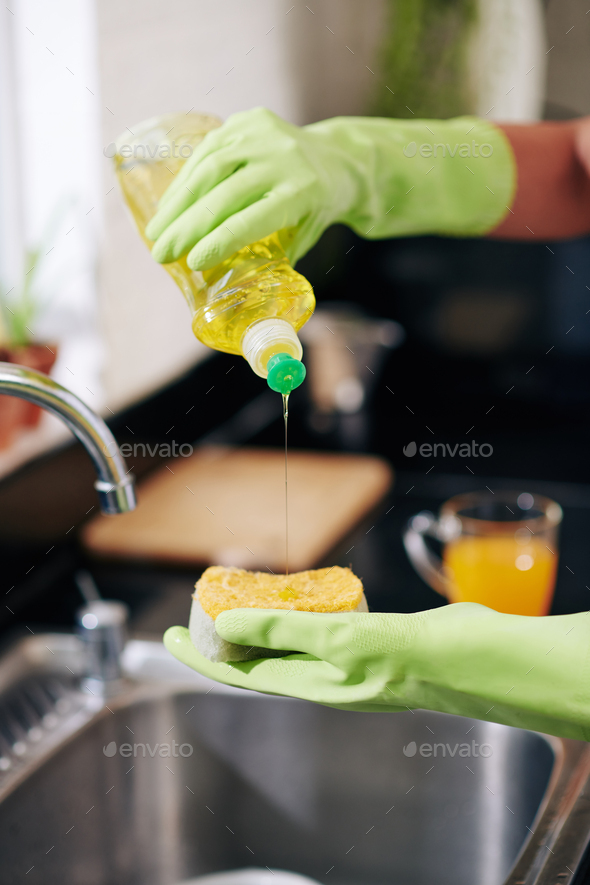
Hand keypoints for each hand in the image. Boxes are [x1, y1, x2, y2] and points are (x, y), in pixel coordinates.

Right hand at [146, 107, 514, 270]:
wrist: (348, 157)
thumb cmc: (331, 210)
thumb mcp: (312, 243)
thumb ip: (285, 274)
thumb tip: (266, 333)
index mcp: (307, 185)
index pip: (256, 215)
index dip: (222, 240)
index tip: (195, 264)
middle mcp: (285, 152)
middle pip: (225, 192)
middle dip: (189, 227)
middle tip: (165, 258)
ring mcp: (264, 131)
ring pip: (209, 170)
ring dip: (178, 204)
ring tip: (157, 236)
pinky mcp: (248, 121)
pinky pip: (207, 152)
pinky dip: (185, 179)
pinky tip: (167, 202)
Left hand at [164, 603, 589, 739]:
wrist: (475, 659)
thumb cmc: (413, 660)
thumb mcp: (339, 641)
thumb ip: (283, 632)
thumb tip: (228, 625)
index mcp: (309, 685)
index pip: (236, 673)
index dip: (198, 656)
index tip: (167, 638)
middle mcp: (322, 675)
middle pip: (256, 659)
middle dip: (223, 638)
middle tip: (200, 608)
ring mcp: (344, 658)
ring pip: (286, 642)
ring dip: (258, 623)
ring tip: (238, 598)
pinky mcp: (366, 639)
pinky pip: (317, 627)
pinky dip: (297, 612)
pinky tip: (296, 595)